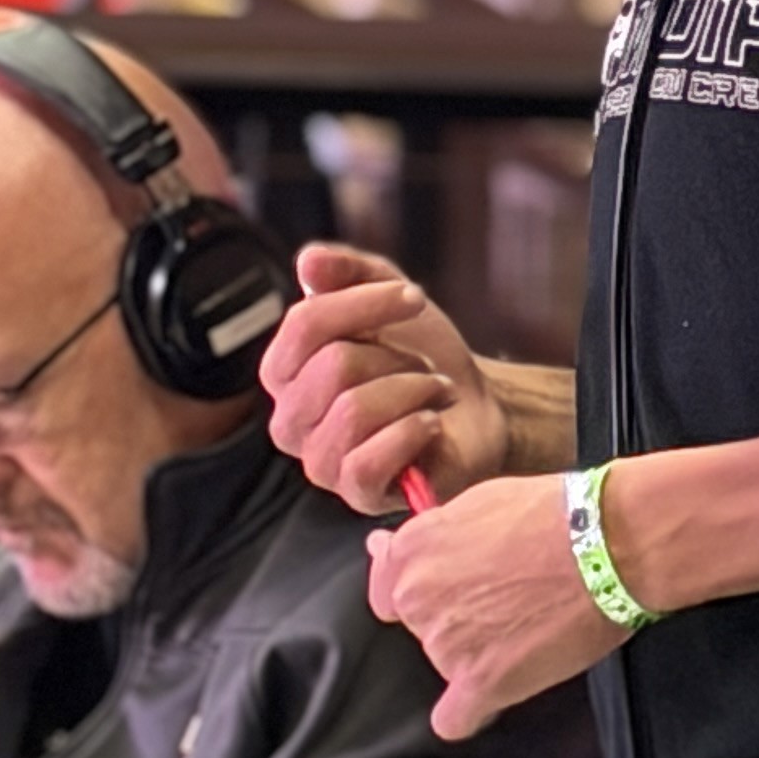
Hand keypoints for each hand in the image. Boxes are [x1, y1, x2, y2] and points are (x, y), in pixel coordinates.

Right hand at [260, 243, 505, 513]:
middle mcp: (289, 421)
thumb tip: (308, 263)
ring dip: (414, 390)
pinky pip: (366, 461)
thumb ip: (347, 271)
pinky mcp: (356, 494)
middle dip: (396, 356)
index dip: (365, 302)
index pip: (305, 324)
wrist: (473, 408)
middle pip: (334, 365)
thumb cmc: (420, 354)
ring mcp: (320, 462)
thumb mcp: (388, 297)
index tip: (415, 297)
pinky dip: (412, 431)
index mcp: (284, 371)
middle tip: (423, 366)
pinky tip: (431, 424)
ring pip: (354, 410)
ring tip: (434, 392)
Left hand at [366, 474, 623, 737]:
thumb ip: (431, 533)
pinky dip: (472, 711)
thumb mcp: (478, 501)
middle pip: (417, 627)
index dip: (420, 588)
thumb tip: (384, 547)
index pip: (385, 588)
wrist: (608, 543)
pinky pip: (454, 718)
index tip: (446, 588)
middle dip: (452, 617)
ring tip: (523, 629)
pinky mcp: (483, 682)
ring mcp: (446, 644)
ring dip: (474, 654)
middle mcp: (417, 598)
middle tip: (502, 600)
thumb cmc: (555, 513)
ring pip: (443, 663)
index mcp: (412, 550)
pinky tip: (495, 691)